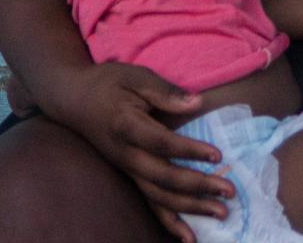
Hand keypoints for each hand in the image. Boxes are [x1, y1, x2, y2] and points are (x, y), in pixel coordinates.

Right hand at [60, 61, 231, 238]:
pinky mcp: (129, 176)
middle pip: (163, 178)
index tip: (217, 155)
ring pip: (158, 197)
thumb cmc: (109, 83)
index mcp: (127, 126)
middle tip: (229, 191)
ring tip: (220, 213)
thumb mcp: (136, 76)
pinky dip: (169, 222)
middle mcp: (126, 155)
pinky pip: (149, 203)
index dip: (189, 151)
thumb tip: (197, 102)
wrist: (73, 100)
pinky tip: (189, 236)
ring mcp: (127, 169)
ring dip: (190, 208)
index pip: (162, 143)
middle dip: (198, 187)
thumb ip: (165, 91)